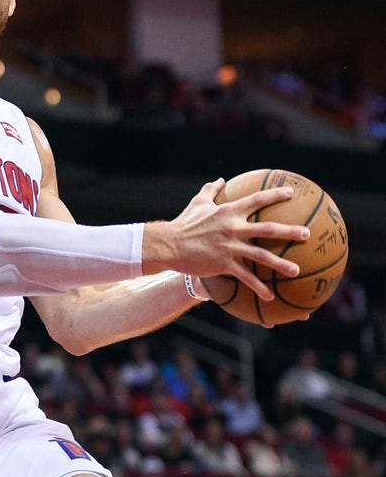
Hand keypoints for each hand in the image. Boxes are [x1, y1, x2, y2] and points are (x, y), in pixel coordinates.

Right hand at [146, 179, 310, 299]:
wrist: (169, 244)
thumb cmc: (183, 223)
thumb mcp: (197, 203)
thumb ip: (210, 190)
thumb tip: (220, 179)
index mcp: (229, 211)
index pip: (257, 200)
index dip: (275, 195)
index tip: (291, 193)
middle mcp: (233, 228)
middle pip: (268, 229)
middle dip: (290, 232)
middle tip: (307, 234)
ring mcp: (230, 247)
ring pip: (261, 256)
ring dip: (281, 264)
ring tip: (296, 270)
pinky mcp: (224, 264)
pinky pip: (245, 277)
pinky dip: (258, 287)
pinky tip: (270, 296)